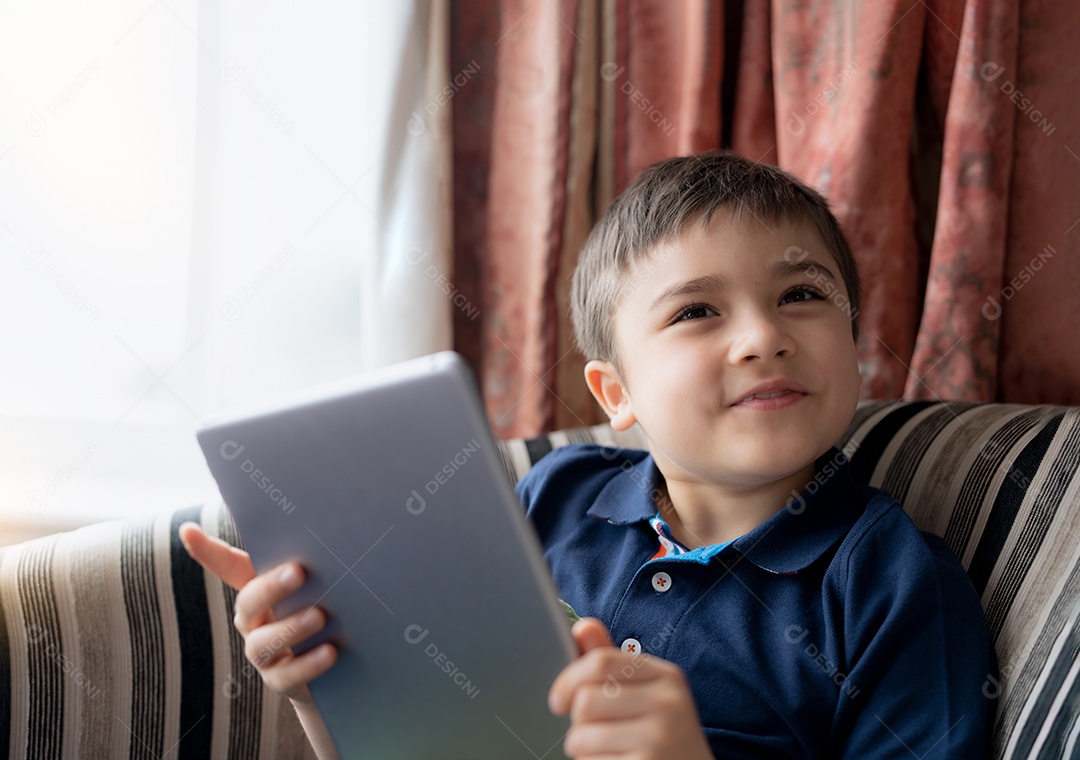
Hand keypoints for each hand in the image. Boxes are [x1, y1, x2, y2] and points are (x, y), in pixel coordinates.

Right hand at [178, 522, 336, 703]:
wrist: (335, 669)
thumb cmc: (324, 613)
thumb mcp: (317, 588)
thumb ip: (316, 567)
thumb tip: (332, 534)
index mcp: (258, 592)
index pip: (229, 567)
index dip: (207, 551)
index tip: (188, 529)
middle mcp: (252, 622)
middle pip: (249, 603)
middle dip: (271, 587)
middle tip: (298, 572)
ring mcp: (262, 654)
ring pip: (263, 643)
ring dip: (291, 628)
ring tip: (320, 616)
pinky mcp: (280, 680)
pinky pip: (288, 675)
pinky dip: (309, 664)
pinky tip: (330, 651)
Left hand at [548, 618, 712, 759]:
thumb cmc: (662, 732)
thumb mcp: (645, 692)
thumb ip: (611, 663)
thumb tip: (583, 626)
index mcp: (666, 676)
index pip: (600, 662)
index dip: (568, 679)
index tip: (559, 699)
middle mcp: (667, 703)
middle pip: (586, 699)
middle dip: (577, 720)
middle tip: (594, 731)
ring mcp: (660, 738)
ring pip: (582, 736)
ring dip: (580, 748)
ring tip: (602, 750)